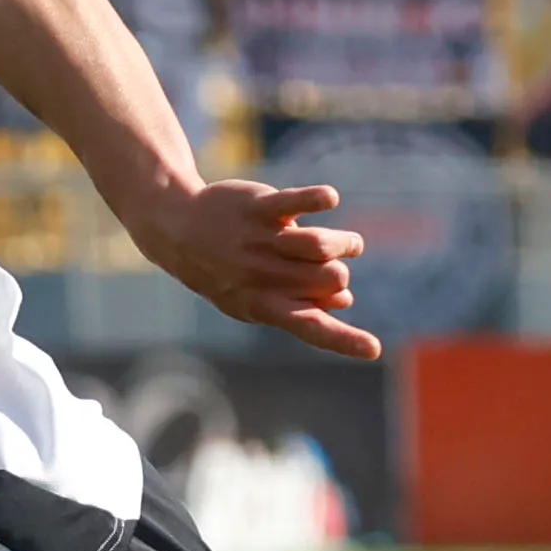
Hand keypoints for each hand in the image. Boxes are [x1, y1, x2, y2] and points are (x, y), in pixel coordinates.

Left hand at [120, 179, 377, 360]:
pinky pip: (294, 202)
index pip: (311, 328)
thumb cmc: (226, 271)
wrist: (177, 230)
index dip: (344, 340)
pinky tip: (327, 200)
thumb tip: (344, 301)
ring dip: (344, 242)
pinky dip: (316, 200)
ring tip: (344, 243)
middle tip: (331, 264)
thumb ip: (298, 305)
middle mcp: (264, 276)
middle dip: (341, 274)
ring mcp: (261, 240)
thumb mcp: (254, 299)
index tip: (373, 350)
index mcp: (266, 306)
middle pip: (332, 280)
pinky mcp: (258, 207)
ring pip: (321, 246)